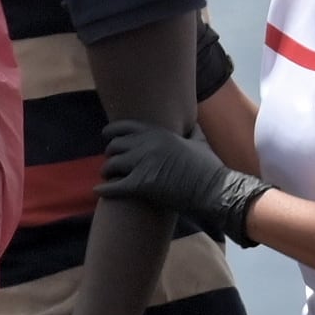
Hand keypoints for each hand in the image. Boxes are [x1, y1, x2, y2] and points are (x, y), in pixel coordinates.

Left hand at [100, 117, 263, 245]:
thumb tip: (192, 122)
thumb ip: (191, 130)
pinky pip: (114, 186)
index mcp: (158, 133)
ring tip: (108, 178)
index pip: (124, 127)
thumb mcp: (200, 142)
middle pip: (114, 147)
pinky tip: (98, 191)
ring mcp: (143, 164)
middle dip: (111, 156)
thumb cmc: (209, 167)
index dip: (111, 132)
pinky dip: (104, 190)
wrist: (216, 189)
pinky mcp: (142, 184)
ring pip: (111, 165)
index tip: (107, 137)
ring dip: (107, 172)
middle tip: (112, 164)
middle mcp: (147, 145)